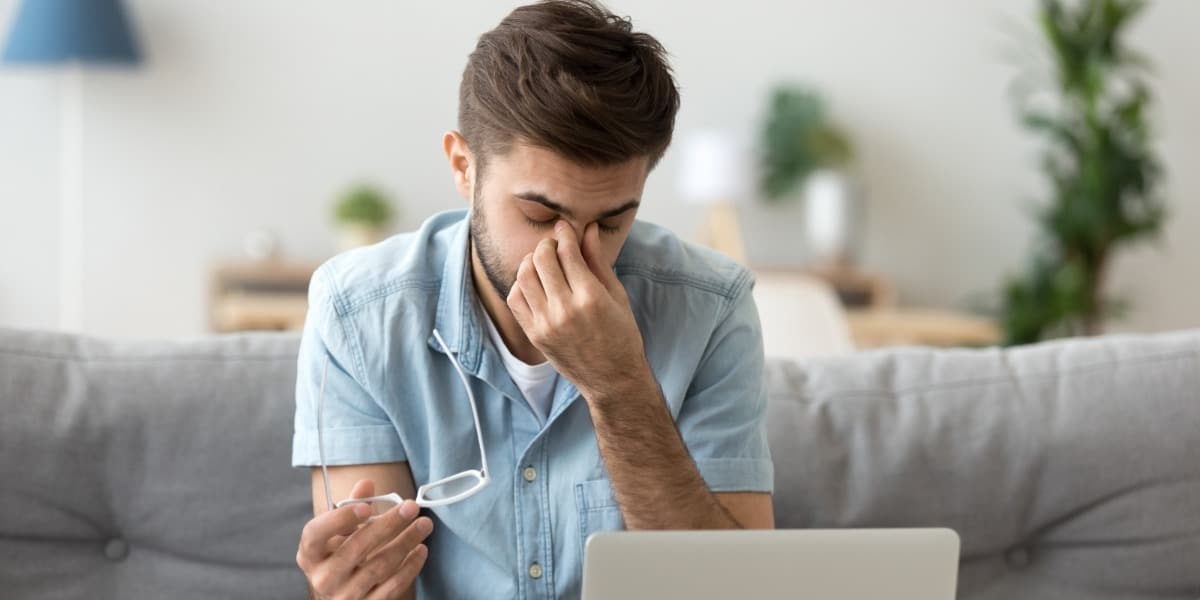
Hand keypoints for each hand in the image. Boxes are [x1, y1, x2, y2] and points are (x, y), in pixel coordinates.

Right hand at [297, 479, 432, 599]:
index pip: (317, 533)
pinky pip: (392, 587)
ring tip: (423, 525)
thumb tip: (366, 484)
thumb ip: (351, 506)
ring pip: (379, 566)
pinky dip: (410, 567)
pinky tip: (421, 550)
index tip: (367, 507)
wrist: (342, 594)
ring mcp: (344, 595)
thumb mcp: (339, 532)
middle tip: (411, 508)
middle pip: (356, 548)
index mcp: (310, 554)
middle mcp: (323, 577)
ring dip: (406, 542)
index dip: (340, 519)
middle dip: (388, 524)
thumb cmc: (340, 556)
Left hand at [507, 220, 652, 398]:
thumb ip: (597, 261)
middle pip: (542, 259)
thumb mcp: (617, 295)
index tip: (564, 227)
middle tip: (554, 244)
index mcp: (590, 297)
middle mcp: (564, 309)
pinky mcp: (534, 335)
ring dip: (531, 261)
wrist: (612, 379)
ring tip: (543, 262)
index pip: (566, 251)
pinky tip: (535, 283)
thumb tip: (587, 229)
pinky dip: (521, 284)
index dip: (564, 234)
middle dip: (547, 244)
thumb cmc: (621, 335)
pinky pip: (515, 298)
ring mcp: (546, 324)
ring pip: (524, 275)